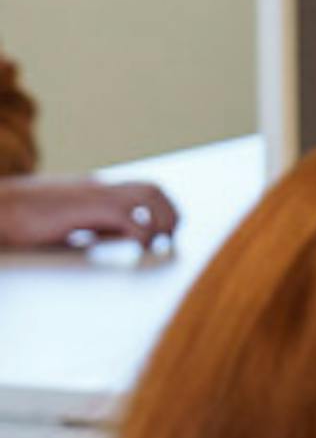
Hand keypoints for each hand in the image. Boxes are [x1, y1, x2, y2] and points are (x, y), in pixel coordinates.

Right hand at [0, 176, 175, 256]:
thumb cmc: (24, 219)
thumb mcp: (67, 220)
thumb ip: (95, 223)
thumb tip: (122, 236)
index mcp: (95, 188)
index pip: (142, 189)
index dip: (160, 209)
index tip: (163, 233)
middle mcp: (99, 187)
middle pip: (152, 189)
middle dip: (168, 214)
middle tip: (167, 240)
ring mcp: (95, 194)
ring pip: (149, 197)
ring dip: (161, 222)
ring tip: (157, 245)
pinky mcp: (88, 208)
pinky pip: (131, 217)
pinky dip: (143, 234)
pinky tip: (138, 250)